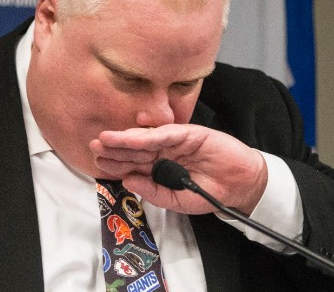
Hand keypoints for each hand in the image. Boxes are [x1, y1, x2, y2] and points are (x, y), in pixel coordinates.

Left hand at [89, 124, 267, 214]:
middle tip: (94, 148)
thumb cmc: (209, 193)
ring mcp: (175, 142)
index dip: (115, 164)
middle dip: (114, 150)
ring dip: (125, 139)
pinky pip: (165, 134)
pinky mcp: (189, 133)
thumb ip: (153, 192)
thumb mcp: (177, 200)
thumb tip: (128, 182)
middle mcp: (163, 152)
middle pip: (133, 150)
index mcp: (159, 167)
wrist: (239, 186)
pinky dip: (148, 136)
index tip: (97, 164)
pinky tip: (131, 138)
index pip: (132, 165)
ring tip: (105, 140)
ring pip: (145, 140)